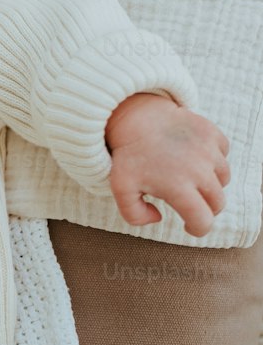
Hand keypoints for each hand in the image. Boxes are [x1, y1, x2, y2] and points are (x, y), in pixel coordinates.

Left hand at [104, 92, 230, 236]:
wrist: (137, 116)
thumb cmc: (128, 155)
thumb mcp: (120, 188)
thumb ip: (134, 215)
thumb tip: (159, 217)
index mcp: (178, 187)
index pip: (203, 221)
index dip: (197, 228)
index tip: (189, 225)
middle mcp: (199, 170)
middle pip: (217, 203)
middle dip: (205, 209)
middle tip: (189, 204)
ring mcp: (209, 150)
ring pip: (223, 179)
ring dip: (211, 184)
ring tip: (192, 179)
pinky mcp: (213, 134)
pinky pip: (224, 155)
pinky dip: (214, 160)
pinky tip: (196, 158)